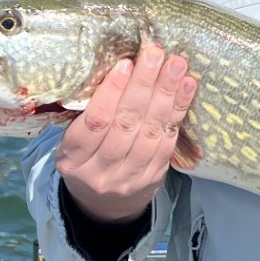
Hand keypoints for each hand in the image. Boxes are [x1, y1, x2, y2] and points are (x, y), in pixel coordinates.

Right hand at [55, 42, 198, 222]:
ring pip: (150, 132)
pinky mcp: (153, 178)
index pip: (95, 122)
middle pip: (126, 123)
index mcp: (73, 158)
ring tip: (176, 65)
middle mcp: (100, 171)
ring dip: (166, 95)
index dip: (112, 91)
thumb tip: (120, 67)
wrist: (103, 206)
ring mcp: (129, 178)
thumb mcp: (74, 141)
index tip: (126, 63)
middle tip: (156, 54)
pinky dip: (178, 112)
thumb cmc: (86, 159)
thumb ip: (89, 113)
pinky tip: (186, 88)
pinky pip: (168, 141)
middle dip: (143, 85)